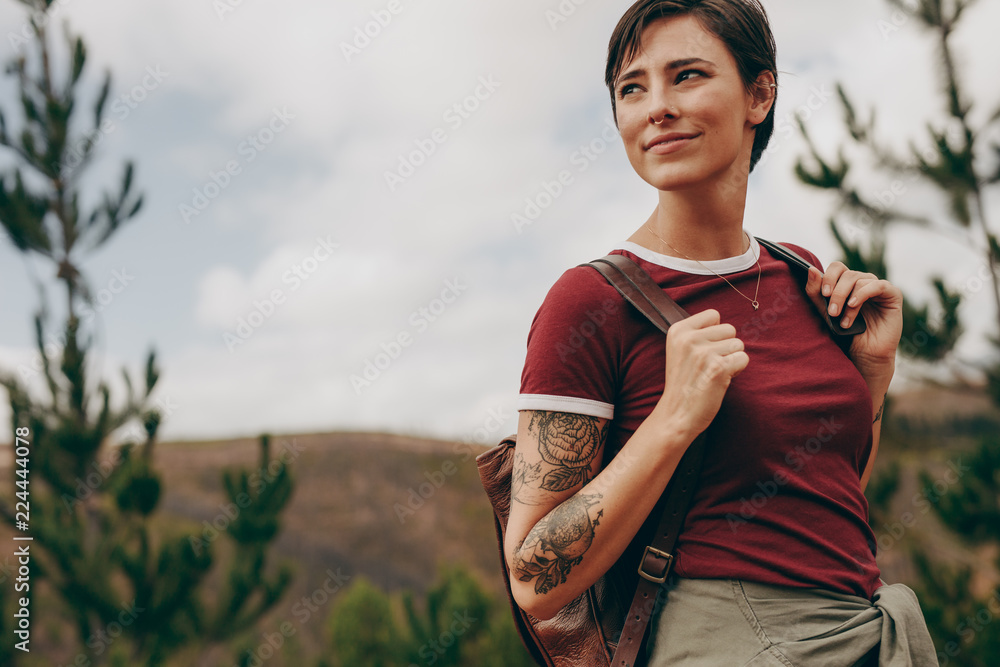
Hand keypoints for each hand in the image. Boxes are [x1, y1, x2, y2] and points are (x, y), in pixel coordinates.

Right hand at [654, 308, 748, 438]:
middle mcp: (689, 338)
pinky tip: (721, 380)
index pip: (713, 314)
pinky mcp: (718, 368)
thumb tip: (726, 325)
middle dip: (726, 346)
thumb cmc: (684, 382)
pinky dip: (737, 371)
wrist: (677, 414)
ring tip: (715, 372)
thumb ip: (698, 333)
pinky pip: (743, 359)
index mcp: (677, 330)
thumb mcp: (680, 350)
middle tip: (710, 365)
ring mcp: (703, 353)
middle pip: (729, 329)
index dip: (715, 333)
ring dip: (732, 359)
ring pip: (738, 344)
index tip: (704, 350)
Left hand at [805, 263, 902, 377]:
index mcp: (847, 284)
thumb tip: (811, 270)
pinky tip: (854, 305)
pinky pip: (878, 285)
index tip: (823, 294)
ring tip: (844, 321)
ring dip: (848, 301)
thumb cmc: (846, 333)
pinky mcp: (893, 295)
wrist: (865, 354)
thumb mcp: (826, 312)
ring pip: (859, 280)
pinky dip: (863, 294)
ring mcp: (878, 287)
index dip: (829, 277)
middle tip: (832, 312)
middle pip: (847, 274)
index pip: (838, 267)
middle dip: (837, 293)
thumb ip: (816, 293)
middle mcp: (863, 282)